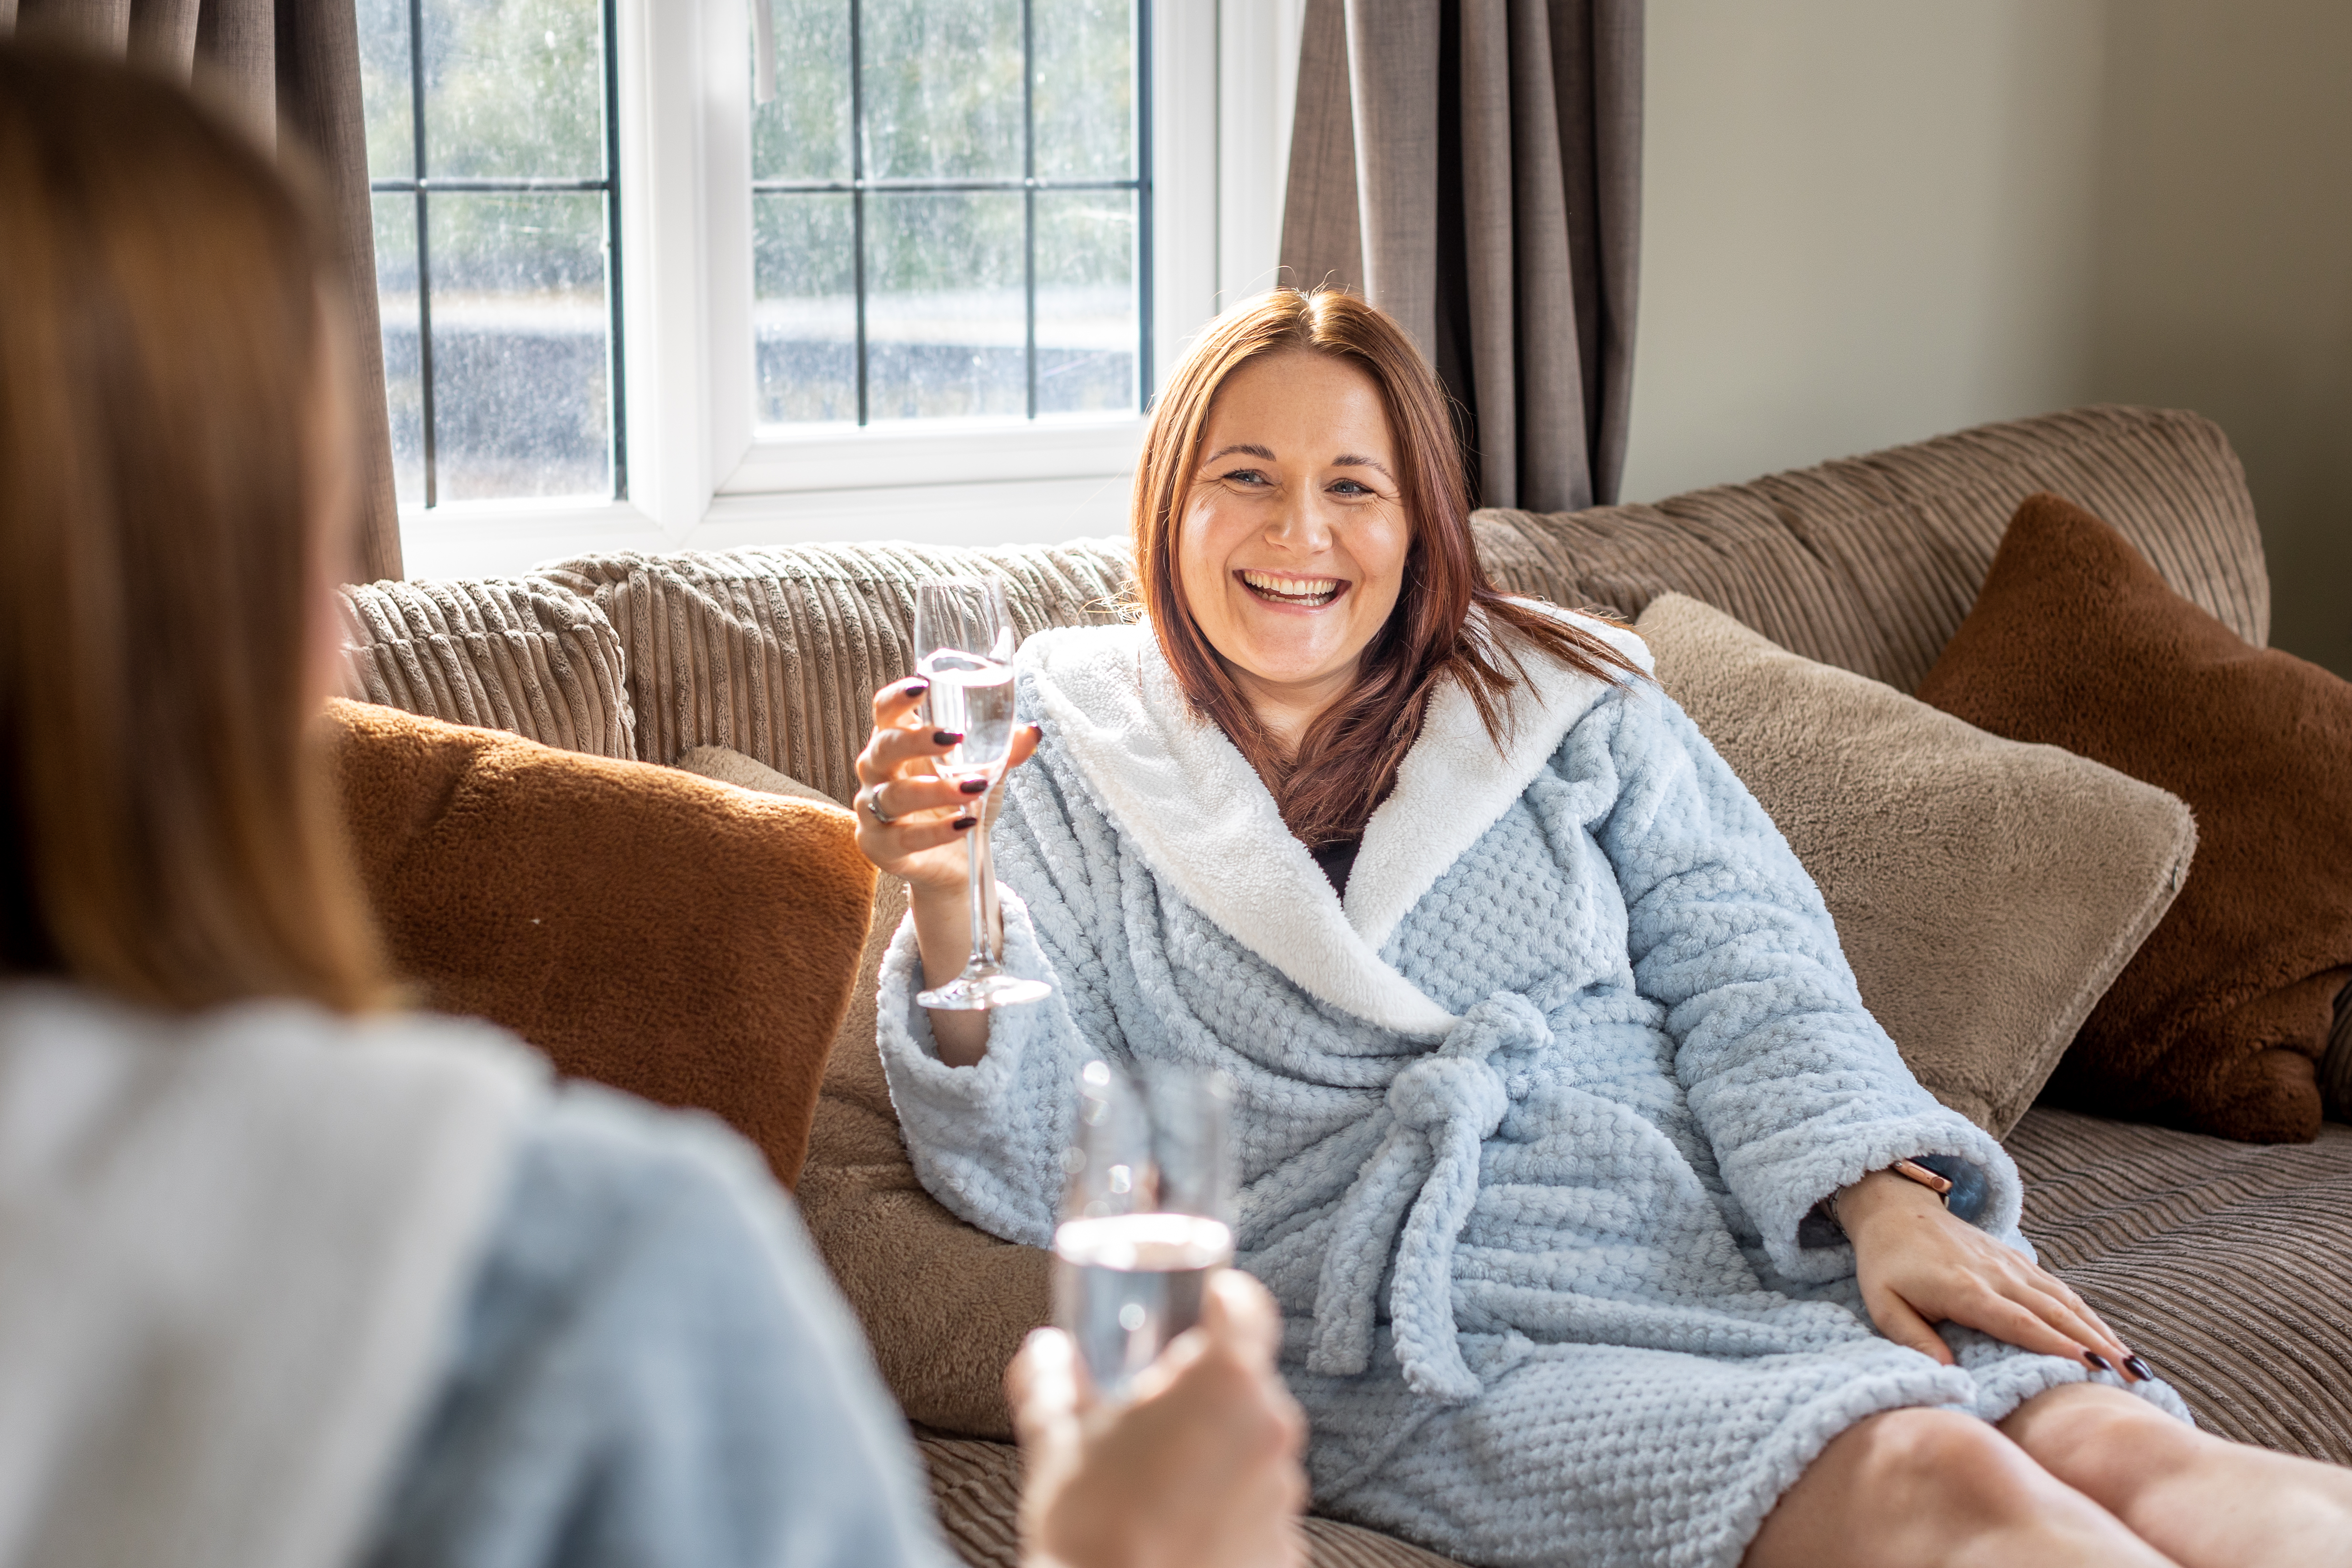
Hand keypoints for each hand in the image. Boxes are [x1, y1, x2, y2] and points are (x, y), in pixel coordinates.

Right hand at [853, 673, 1041, 895]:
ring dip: (936, 789)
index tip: (923, 687)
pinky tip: (966, 824)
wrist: (954, 861)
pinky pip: (904, 838)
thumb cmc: (958, 803)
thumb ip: (1003, 751)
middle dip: (916, 740)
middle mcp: (877, 772)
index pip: (885, 712)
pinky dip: (937, 831)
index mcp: (896, 742)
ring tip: (975, 786)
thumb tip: (1032, 730)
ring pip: (895, 795)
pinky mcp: (880, 847)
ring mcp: (872, 810)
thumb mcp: (983, 772)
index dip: (898, 697)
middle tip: (954, 737)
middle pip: (884, 747)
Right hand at [1010, 1270, 1308, 1567]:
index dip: (1221, 1299)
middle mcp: (1270, 1427)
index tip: (1194, 1308)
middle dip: (1204, 1389)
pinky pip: (1258, 1507)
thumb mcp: (1054, 1442)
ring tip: (1158, 1482)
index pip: (1248, 1304)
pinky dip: (1228, 1508)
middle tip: (1150, 1412)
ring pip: (1253, 1446)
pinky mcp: (1287, 1547)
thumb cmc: (1089, 1528)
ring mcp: (1285, 1492)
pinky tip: (1181, 1527)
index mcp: (1223, 1381)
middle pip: (1246, 1381)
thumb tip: (1044, 1349)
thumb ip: (1049, 1380)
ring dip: (1217, 1451)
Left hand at [1838, 1169, 2144, 1378]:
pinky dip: (2088, 1315)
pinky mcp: (2018, 1262)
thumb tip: (1949, 1375)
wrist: (1895, 1209)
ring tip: (2134, 1366)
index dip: (2055, 1345)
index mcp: (1964, 1289)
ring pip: (2065, 1302)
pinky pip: (2059, 1290)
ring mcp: (2012, 1266)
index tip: (2090, 1368)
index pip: (2018, 1322)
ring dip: (2101, 1332)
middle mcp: (1997, 1276)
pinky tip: (2110, 1338)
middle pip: (2054, 1314)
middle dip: (2096, 1345)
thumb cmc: (1887, 1264)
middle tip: (2133, 1378)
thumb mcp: (1883, 1304)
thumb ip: (1913, 1339)